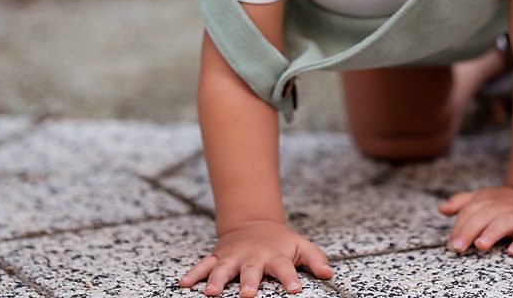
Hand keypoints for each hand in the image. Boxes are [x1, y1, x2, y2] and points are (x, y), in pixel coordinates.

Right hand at [177, 220, 332, 296]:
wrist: (253, 223)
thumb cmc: (280, 242)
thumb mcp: (300, 246)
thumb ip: (315, 259)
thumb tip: (329, 273)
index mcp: (274, 256)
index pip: (285, 268)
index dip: (290, 279)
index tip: (295, 290)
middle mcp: (252, 257)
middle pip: (251, 270)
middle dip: (249, 282)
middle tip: (249, 295)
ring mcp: (233, 257)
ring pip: (223, 269)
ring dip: (217, 280)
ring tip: (211, 292)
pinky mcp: (218, 257)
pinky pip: (203, 265)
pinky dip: (194, 273)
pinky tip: (184, 283)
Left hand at [439, 185, 512, 256]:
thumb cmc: (504, 203)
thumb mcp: (483, 198)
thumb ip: (462, 203)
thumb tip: (442, 209)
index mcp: (488, 199)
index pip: (470, 211)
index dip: (460, 226)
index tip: (451, 242)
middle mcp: (503, 205)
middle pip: (484, 216)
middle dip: (470, 231)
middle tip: (459, 247)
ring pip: (504, 222)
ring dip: (491, 233)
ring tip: (481, 245)